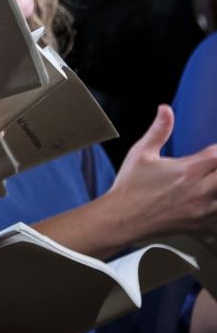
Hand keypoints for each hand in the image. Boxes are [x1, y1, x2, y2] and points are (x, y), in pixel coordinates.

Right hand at [100, 104, 216, 239]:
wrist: (123, 218)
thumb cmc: (131, 187)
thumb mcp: (141, 153)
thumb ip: (159, 130)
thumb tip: (166, 109)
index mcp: (187, 170)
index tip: (213, 151)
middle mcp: (199, 190)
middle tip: (210, 166)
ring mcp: (203, 209)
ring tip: (210, 181)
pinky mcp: (202, 223)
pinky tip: (210, 198)